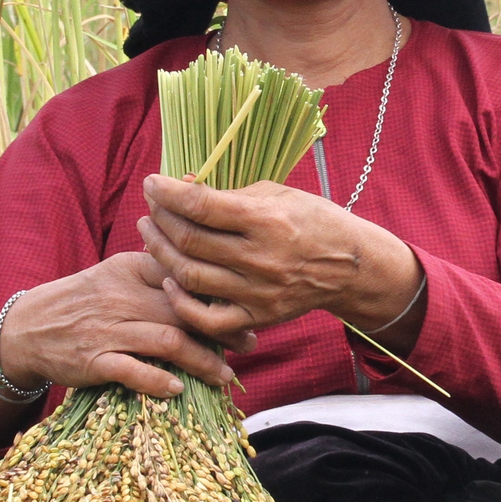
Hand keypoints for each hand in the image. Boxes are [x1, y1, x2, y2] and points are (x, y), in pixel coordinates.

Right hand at [0, 252, 245, 399]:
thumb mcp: (116, 274)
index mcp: (131, 269)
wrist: (29, 328)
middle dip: (223, 329)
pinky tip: (180, 388)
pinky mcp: (95, 361)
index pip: (184, 276)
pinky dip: (160, 382)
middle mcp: (122, 297)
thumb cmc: (84, 301)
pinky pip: (134, 372)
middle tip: (250, 343)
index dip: (220, 293)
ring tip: (226, 374)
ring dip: (204, 360)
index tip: (246, 306)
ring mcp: (108, 330)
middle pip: (185, 310)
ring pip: (169, 342)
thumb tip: (211, 277)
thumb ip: (158, 272)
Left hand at [138, 174, 422, 343]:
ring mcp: (257, 293)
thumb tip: (181, 187)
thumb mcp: (278, 194)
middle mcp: (260, 258)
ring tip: (150, 234)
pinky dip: (181, 303)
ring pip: (190, 277)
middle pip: (189, 240)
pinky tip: (170, 280)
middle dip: (159, 219)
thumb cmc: (313, 221)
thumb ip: (229, 193)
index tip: (151, 183)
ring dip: (160, 253)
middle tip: (150, 208)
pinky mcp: (258, 318)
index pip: (202, 205)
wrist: (350, 267)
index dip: (167, 193)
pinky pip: (207, 319)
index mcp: (267, 220)